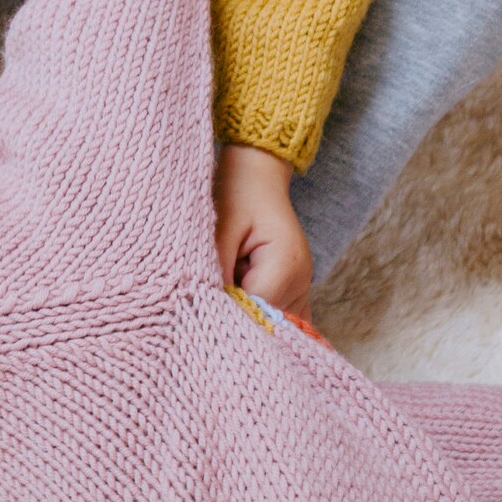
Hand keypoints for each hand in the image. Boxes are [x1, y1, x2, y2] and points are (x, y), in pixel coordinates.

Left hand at [214, 144, 311, 319]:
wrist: (257, 176)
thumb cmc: (236, 197)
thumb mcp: (218, 232)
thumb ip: (214, 272)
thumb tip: (203, 308)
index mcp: (285, 265)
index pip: (254, 311)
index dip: (225, 313)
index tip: (198, 306)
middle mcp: (301, 281)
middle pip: (265, 322)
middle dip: (234, 317)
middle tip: (204, 302)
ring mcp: (302, 288)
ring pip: (272, 325)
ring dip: (246, 317)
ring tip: (224, 293)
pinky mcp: (296, 290)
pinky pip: (282, 318)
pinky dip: (260, 318)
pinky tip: (241, 306)